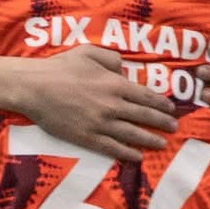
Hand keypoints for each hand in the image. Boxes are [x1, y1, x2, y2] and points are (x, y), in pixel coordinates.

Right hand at [22, 45, 175, 161]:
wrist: (35, 88)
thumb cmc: (60, 67)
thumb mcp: (88, 52)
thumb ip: (111, 58)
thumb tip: (123, 68)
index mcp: (115, 84)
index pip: (146, 96)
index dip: (161, 103)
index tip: (171, 108)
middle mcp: (113, 105)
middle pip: (144, 116)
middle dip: (162, 122)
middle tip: (174, 127)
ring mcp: (101, 124)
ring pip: (133, 134)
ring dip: (150, 139)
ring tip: (162, 143)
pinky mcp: (88, 138)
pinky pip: (113, 148)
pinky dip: (128, 153)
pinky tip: (137, 156)